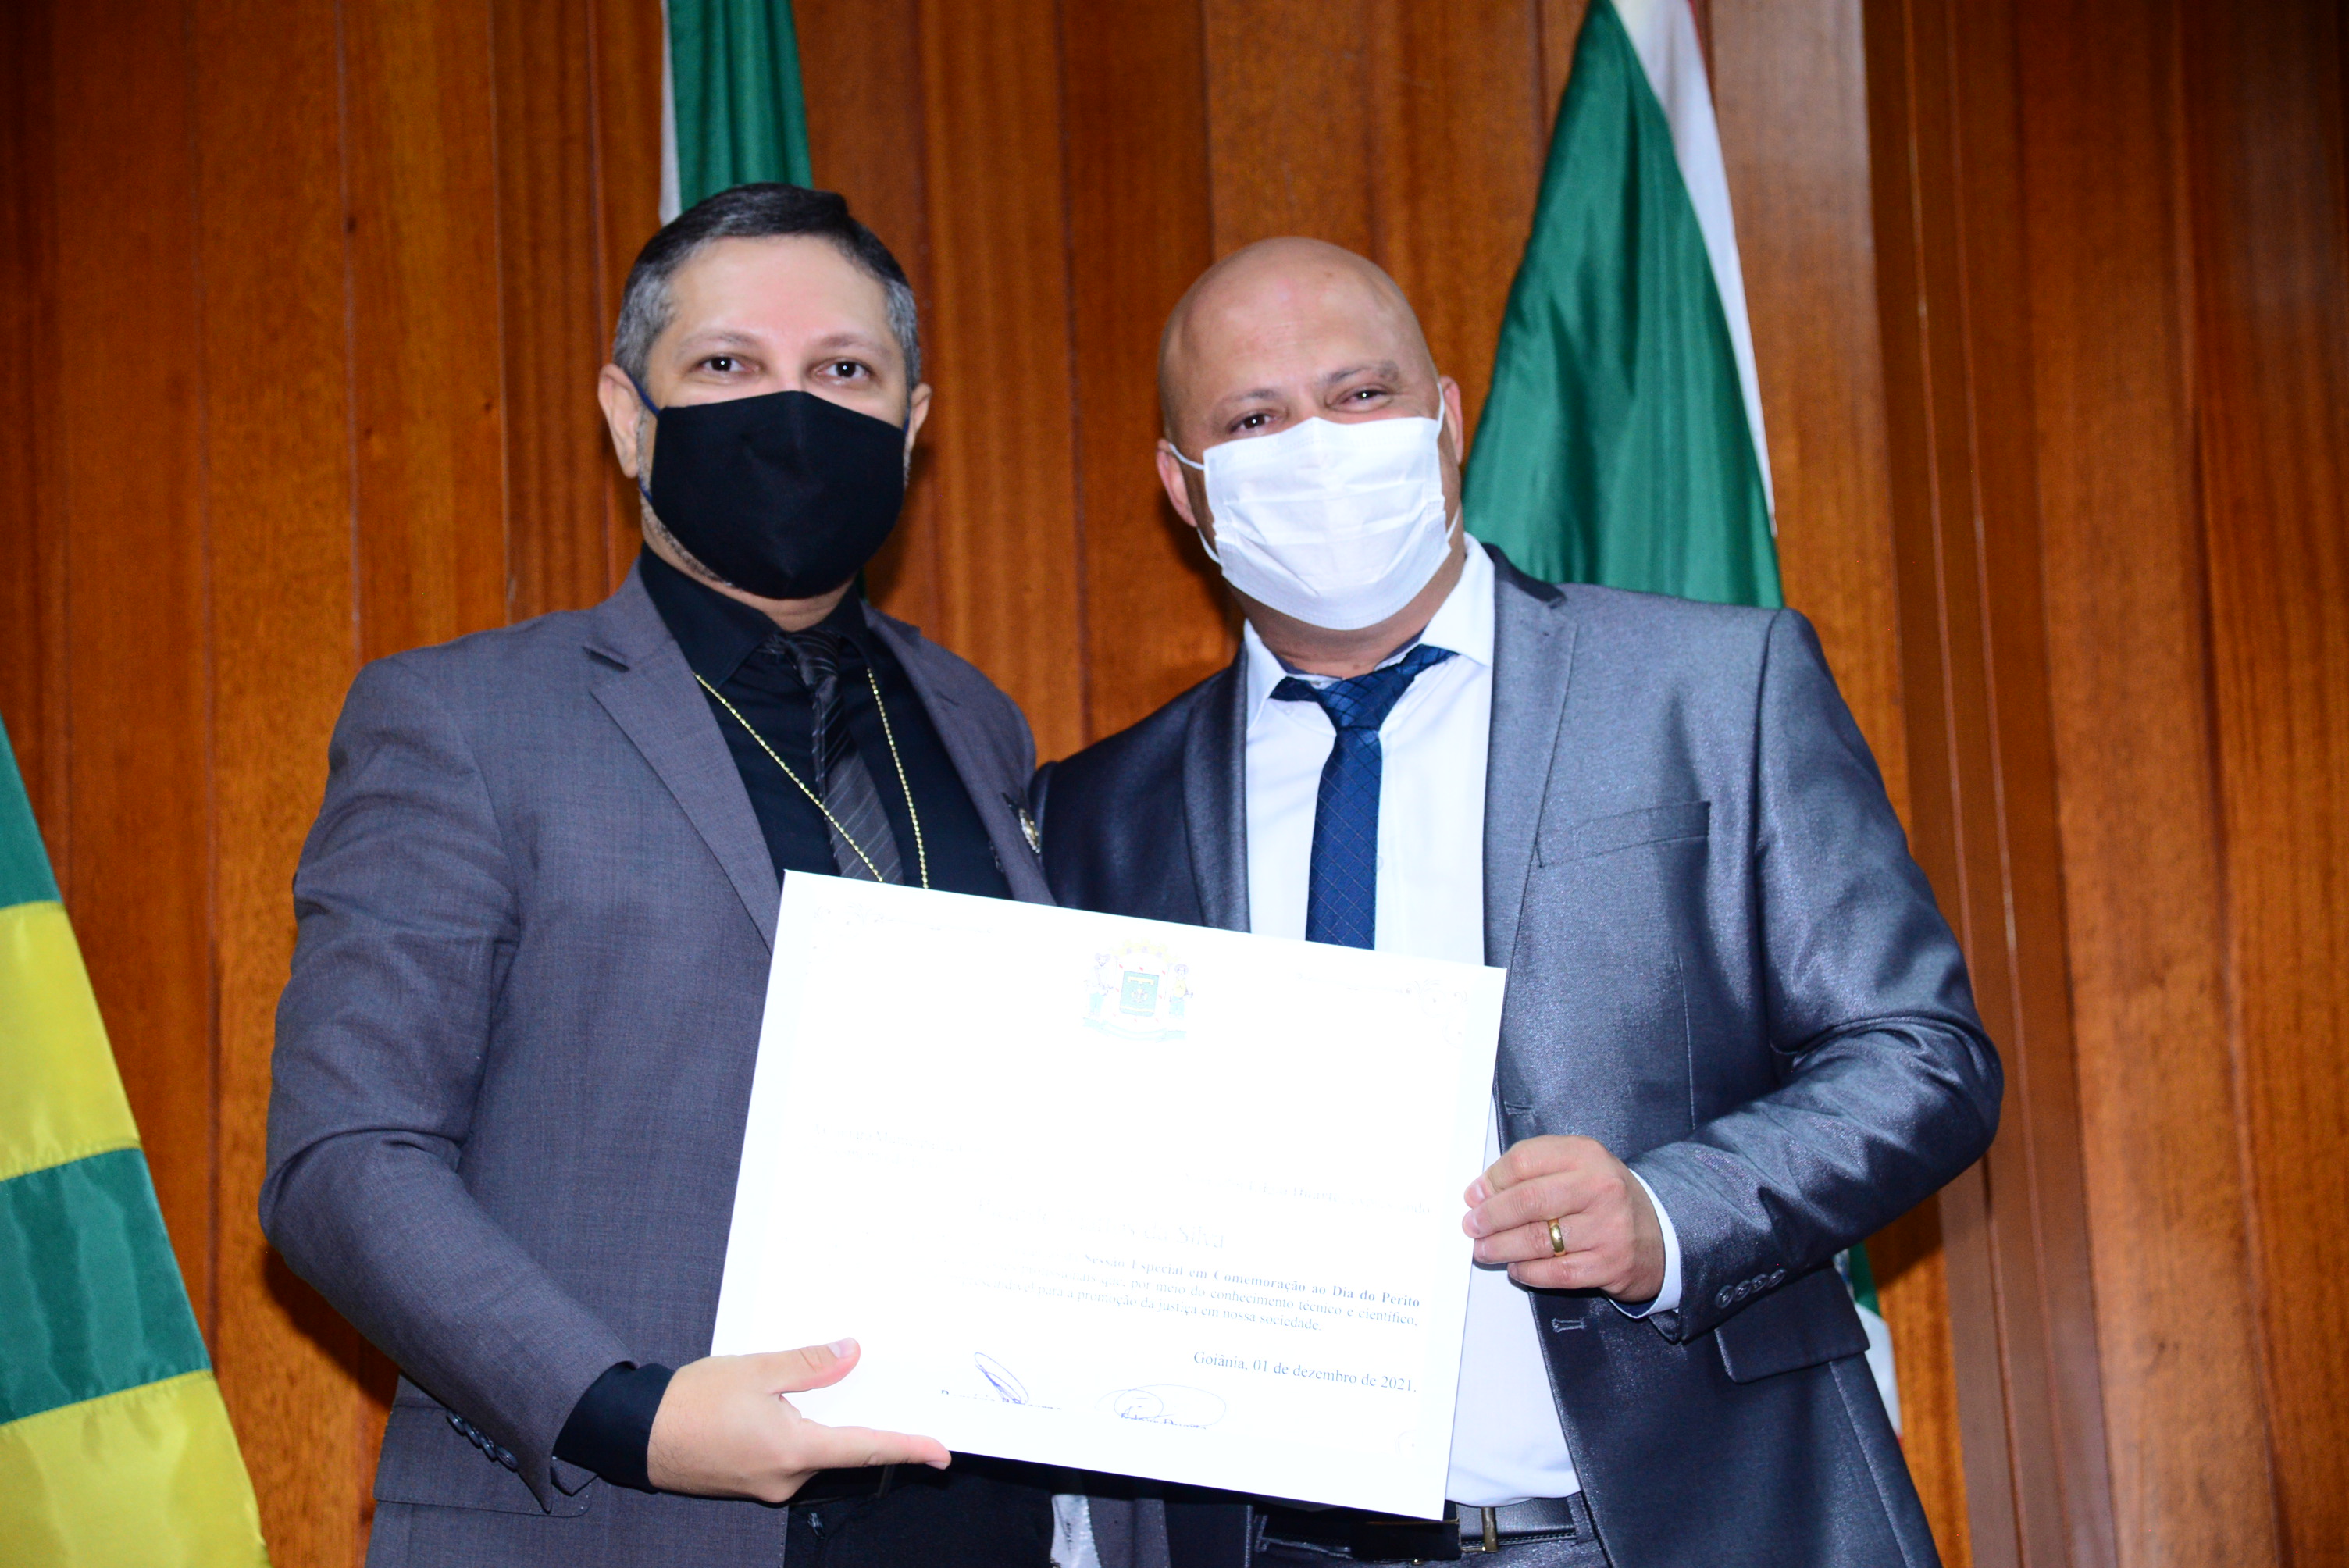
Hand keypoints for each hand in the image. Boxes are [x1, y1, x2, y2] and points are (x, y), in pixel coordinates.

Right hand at [645, 1339, 948, 1501]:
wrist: (637, 1433)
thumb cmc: (691, 1402)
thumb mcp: (756, 1370)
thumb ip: (809, 1364)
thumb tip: (851, 1354)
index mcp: (794, 1450)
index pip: (866, 1449)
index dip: (907, 1448)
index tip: (941, 1453)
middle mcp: (787, 1477)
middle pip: (842, 1449)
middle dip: (860, 1418)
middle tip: (877, 1383)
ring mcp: (769, 1485)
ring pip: (815, 1451)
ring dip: (823, 1421)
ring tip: (819, 1382)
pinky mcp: (754, 1482)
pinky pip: (792, 1456)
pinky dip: (801, 1431)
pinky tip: (788, 1404)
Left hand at [1463, 1135, 1665, 1301]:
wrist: (1657, 1234)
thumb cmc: (1605, 1198)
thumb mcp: (1577, 1167)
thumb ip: (1533, 1171)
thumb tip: (1482, 1191)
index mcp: (1587, 1155)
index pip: (1524, 1161)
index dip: (1491, 1180)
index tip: (1474, 1195)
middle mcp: (1600, 1188)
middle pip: (1527, 1201)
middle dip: (1491, 1217)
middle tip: (1472, 1226)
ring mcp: (1608, 1228)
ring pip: (1538, 1240)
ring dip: (1501, 1247)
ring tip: (1485, 1249)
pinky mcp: (1610, 1265)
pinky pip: (1556, 1273)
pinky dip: (1528, 1272)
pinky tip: (1517, 1267)